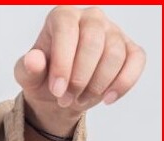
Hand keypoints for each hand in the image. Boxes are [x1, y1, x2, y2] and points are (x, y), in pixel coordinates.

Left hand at [14, 6, 146, 135]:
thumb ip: (27, 69)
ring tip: (78, 101)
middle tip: (65, 99)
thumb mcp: (28, 77)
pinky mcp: (130, 49)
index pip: (67, 30)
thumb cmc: (43, 79)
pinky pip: (136, 61)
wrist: (60, 94)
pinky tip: (107, 99)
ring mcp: (113, 32)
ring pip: (114, 54)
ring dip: (96, 86)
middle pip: (93, 42)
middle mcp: (90, 18)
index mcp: (63, 17)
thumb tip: (32, 60)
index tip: (56, 90)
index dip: (63, 63)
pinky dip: (123, 83)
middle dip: (79, 78)